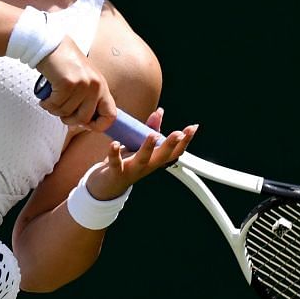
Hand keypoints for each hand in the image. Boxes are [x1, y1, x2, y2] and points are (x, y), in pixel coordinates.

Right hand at [35, 39, 116, 133]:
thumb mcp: (84, 81)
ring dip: (55, 110)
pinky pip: (56, 106)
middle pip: (84, 119)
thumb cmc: (64, 65)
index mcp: (102, 87)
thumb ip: (88, 100)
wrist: (50, 46)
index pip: (111, 116)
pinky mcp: (68, 84)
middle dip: (69, 120)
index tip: (84, 124)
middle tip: (61, 112)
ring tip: (51, 99)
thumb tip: (85, 124)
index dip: (98, 126)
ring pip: (67, 113)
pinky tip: (45, 98)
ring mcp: (83, 84)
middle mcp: (96, 86)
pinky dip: (47, 104)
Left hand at [81, 107, 198, 198]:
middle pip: (163, 156)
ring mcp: (132, 170)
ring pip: (142, 159)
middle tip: (179, 133)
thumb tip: (160, 111)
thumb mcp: (139, 146)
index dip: (186, 140)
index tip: (193, 127)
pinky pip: (115, 163)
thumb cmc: (125, 163)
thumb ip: (150, 128)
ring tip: (153, 135)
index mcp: (155, 160)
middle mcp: (147, 166)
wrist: (106, 187)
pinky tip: (114, 144)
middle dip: (172, 144)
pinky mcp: (116, 172)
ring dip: (148, 147)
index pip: (175, 151)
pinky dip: (114, 153)